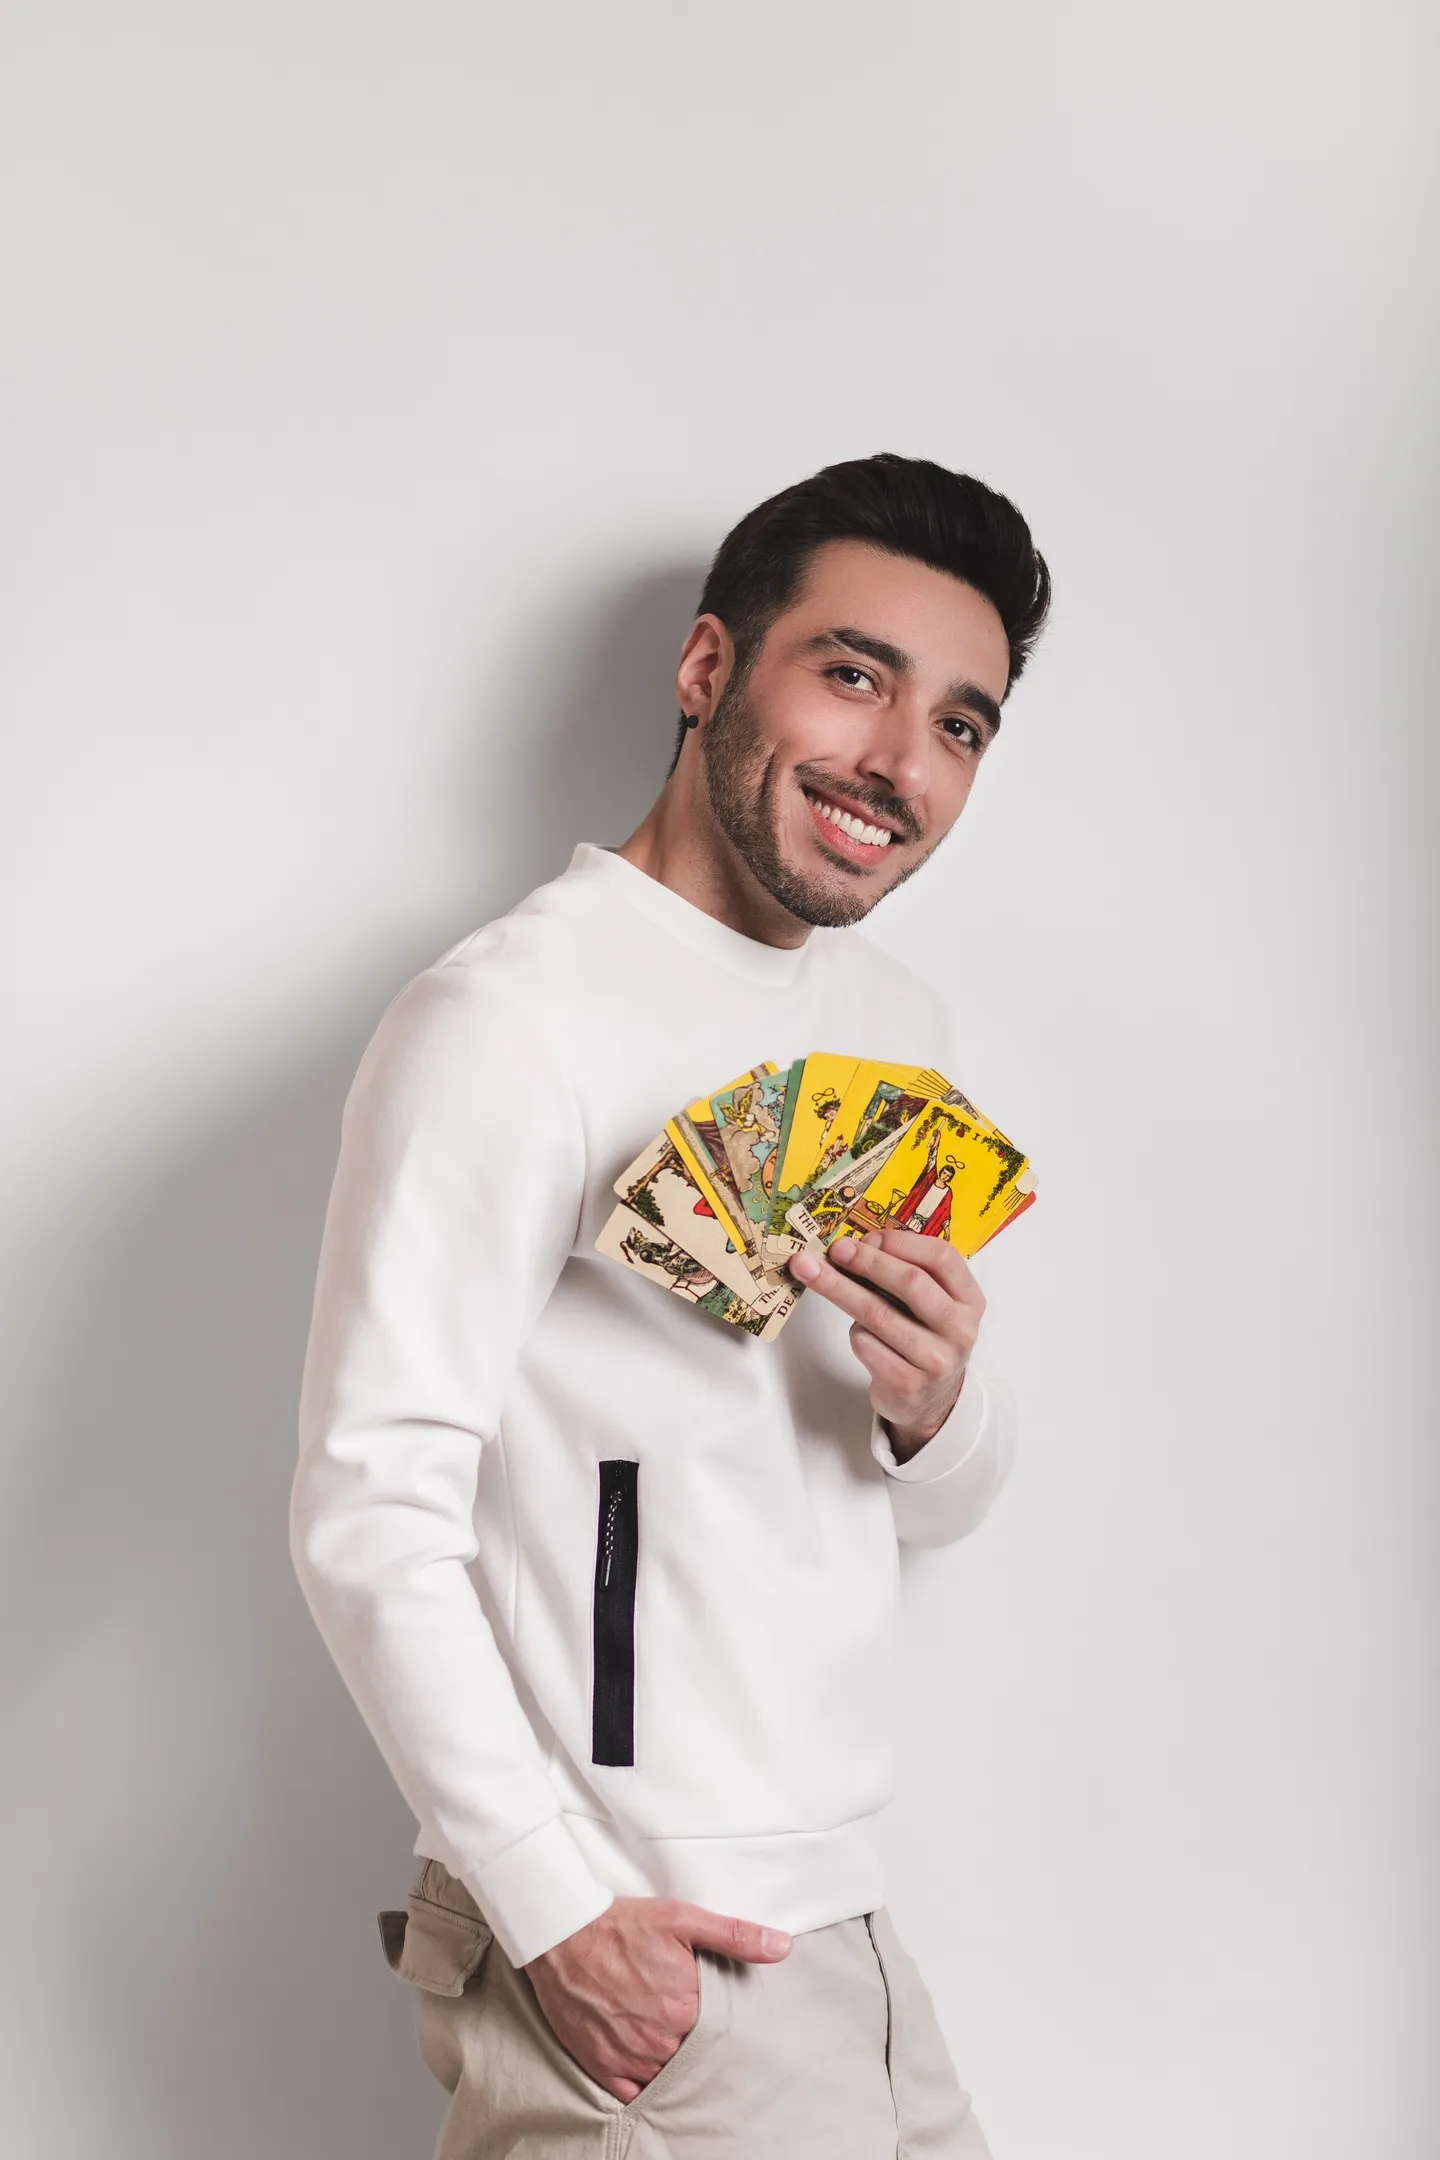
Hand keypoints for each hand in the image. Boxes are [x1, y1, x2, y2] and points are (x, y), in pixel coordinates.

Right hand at [524, 1896, 790, 2101]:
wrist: (563, 1933)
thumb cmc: (623, 1924)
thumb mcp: (683, 1919)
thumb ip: (735, 1936)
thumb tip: (782, 1947)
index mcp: (685, 2008)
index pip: (718, 2032)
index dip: (717, 2023)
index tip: (710, 2012)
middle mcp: (660, 2039)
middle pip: (691, 2055)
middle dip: (692, 2042)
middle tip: (685, 2023)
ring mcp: (629, 2056)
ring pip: (665, 2075)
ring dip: (670, 2063)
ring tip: (667, 2041)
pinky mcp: (600, 2064)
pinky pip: (632, 2092)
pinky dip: (642, 2084)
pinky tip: (647, 2068)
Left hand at [788, 1226, 983, 1459]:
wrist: (931, 1401)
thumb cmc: (924, 1338)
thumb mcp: (932, 1305)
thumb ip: (907, 1275)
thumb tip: (856, 1247)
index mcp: (969, 1300)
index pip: (941, 1257)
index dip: (900, 1242)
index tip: (866, 1237)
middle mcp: (959, 1328)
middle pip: (910, 1282)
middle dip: (866, 1261)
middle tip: (834, 1250)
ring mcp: (936, 1359)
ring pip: (879, 1314)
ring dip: (840, 1289)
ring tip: (811, 1273)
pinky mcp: (908, 1383)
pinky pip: (867, 1344)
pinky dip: (855, 1332)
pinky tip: (859, 1332)